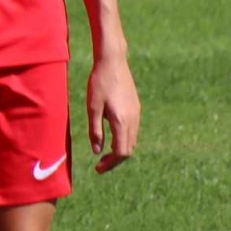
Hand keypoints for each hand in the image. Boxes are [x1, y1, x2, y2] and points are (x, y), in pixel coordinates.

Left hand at [86, 54, 139, 173]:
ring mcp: (137, 113)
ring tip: (105, 153)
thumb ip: (95, 131)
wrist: (113, 61)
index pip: (121, 152)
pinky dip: (124, 139)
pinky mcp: (136, 108)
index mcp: (122, 121)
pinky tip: (112, 137)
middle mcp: (133, 120)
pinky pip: (133, 131)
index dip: (110, 164)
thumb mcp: (93, 108)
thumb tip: (97, 152)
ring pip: (132, 141)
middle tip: (100, 164)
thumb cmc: (99, 83)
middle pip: (128, 150)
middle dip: (115, 160)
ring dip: (120, 150)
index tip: (98, 168)